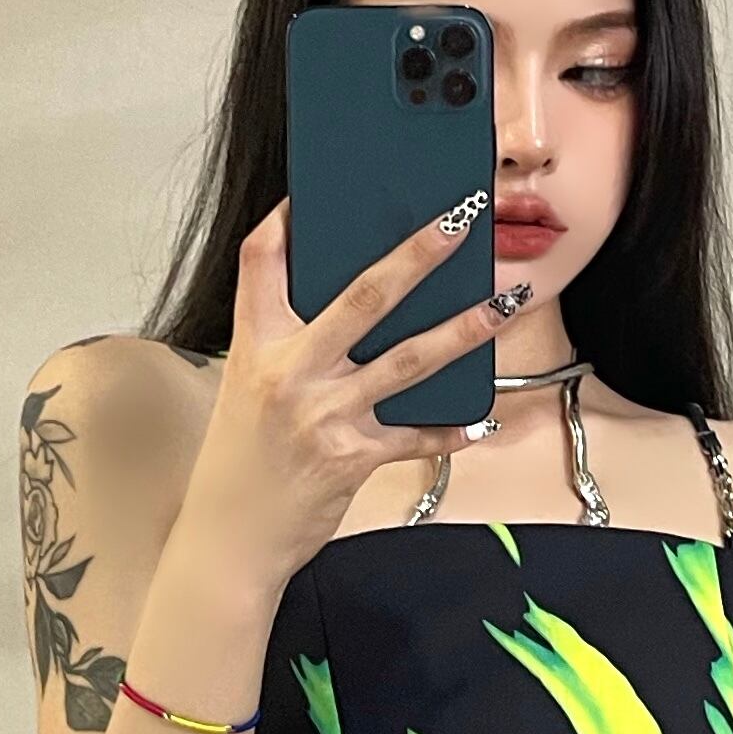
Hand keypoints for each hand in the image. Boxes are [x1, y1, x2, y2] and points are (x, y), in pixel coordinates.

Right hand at [179, 192, 525, 595]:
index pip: (261, 262)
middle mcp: (289, 372)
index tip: (316, 192)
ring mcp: (323, 415)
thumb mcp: (247, 390)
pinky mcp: (351, 458)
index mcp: (255, 346)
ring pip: (408, 360)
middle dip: (418, 253)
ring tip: (504, 302)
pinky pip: (414, 437)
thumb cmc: (240, 464)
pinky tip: (481, 421)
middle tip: (459, 218)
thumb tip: (350, 315)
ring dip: (463, 329)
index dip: (288, 220)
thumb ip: (289, 349)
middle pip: (363, 295)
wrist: (228, 541)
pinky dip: (449, 430)